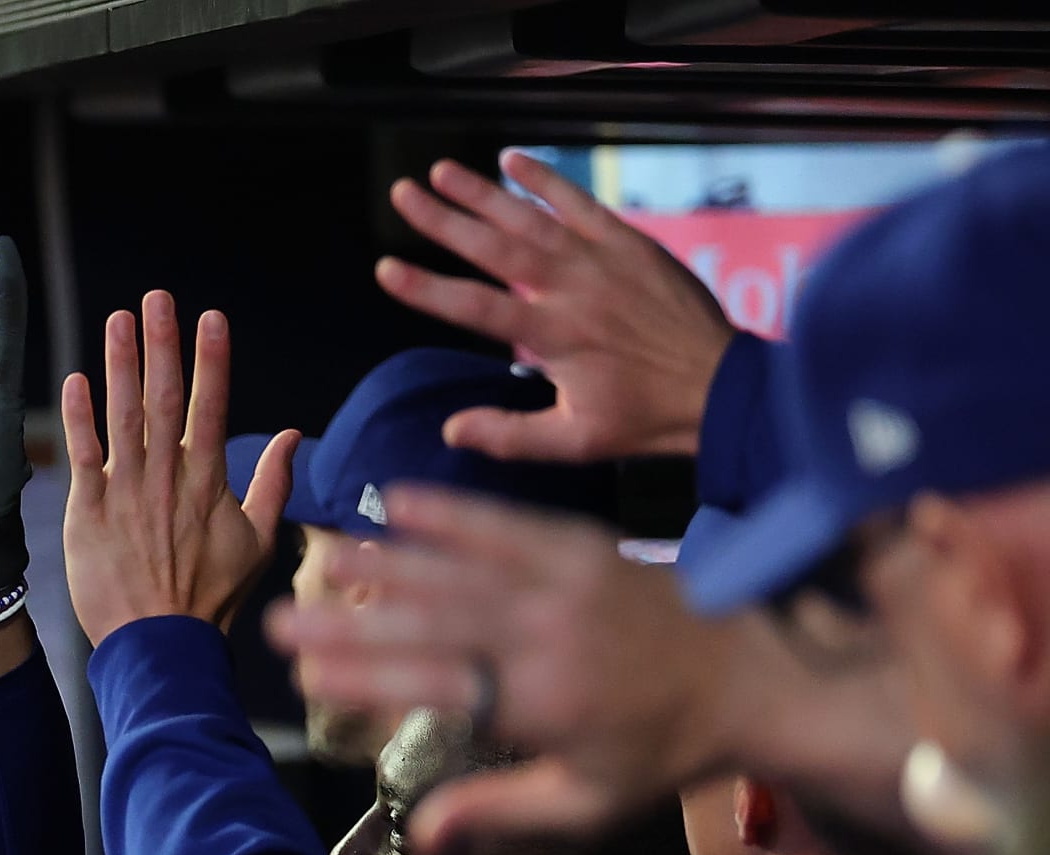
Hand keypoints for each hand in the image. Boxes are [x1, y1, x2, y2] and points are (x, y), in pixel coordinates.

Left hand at [59, 291, 296, 643]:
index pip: (212, 406)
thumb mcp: (258, 542)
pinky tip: (76, 380)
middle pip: (166, 399)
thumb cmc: (211, 599)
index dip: (211, 359)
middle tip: (156, 298)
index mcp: (209, 481)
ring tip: (118, 321)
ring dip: (120, 365)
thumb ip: (274, 484)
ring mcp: (128, 493)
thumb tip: (292, 435)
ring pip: (124, 417)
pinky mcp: (90, 513)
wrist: (163, 646)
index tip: (210, 317)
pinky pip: (83, 457)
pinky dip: (79, 418)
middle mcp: (168, 478)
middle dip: (162, 345)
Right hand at [266, 484, 762, 848]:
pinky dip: (450, 511)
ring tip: (322, 555)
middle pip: (429, 624)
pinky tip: (397, 500)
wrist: (759, 678)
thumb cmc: (664, 750)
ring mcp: (565, 585)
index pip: (433, 687)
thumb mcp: (586, 803)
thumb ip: (498, 813)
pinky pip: (505, 522)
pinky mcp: (584, 547)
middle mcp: (546, 638)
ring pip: (458, 568)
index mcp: (542, 705)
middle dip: (348, 622)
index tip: (306, 678)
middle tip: (281, 620)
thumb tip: (421, 836)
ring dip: (384, 560)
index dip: (364, 680)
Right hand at [377, 150, 735, 460]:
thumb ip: (508, 435)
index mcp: (553, 337)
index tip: (386, 268)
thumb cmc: (645, 419)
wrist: (720, 387)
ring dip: (483, 192)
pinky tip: (512, 160)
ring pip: (532, 218)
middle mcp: (571, 290)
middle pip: (495, 248)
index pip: (476, 308)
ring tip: (441, 171)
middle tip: (402, 193)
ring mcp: (601, 260)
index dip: (428, 289)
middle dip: (443, 220)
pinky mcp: (629, 243)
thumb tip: (450, 429)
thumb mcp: (574, 442)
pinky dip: (547, 180)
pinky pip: (581, 202)